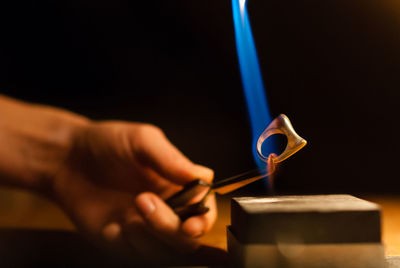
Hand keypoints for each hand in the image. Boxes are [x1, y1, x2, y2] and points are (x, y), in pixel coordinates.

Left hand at [51, 121, 217, 263]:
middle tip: (144, 201)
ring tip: (128, 209)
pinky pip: (134, 255)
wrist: (68, 158)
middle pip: (186, 238)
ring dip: (149, 237)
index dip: (203, 220)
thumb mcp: (142, 140)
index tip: (190, 222)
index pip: (204, 211)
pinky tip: (112, 224)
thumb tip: (204, 177)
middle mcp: (166, 209)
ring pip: (164, 252)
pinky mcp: (120, 241)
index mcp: (177, 186)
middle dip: (170, 228)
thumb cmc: (109, 143)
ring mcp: (143, 227)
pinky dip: (127, 244)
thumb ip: (171, 159)